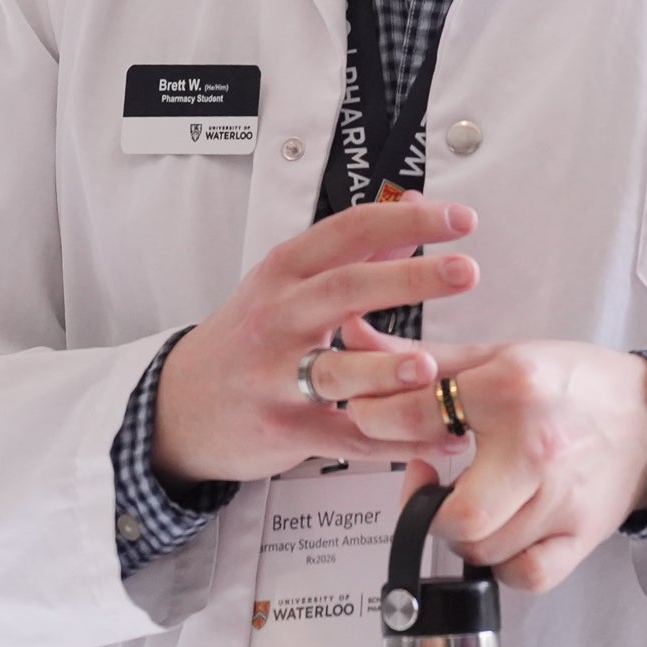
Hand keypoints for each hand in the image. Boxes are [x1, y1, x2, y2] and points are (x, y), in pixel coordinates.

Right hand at [151, 200, 479, 488]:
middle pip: (347, 289)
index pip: (350, 231)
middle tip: (466, 271)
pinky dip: (397, 440)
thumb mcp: (287, 282)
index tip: (458, 219)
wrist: (181, 405)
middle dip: (410, 280)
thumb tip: (413, 206)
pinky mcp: (286, 429)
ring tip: (431, 368)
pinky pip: (347, 436)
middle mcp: (280, 316)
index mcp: (286, 272)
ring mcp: (278, 375)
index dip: (408, 221)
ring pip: (338, 370)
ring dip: (387, 369)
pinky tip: (442, 433)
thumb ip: (355, 248)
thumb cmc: (245, 337)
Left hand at [345, 340, 646, 592]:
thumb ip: (424, 356)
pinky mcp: (582, 537)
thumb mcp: (499, 356)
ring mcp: (562, 501)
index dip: (379, 422)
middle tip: (433, 482)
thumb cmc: (572, 384)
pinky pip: (525, 576)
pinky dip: (505, 565)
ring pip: (483, 551)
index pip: (419, 414)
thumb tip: (352, 335)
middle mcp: (537, 448)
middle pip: (454, 515)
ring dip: (464, 533)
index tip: (374, 423)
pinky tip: (504, 533)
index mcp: (512, 389)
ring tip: (471, 500)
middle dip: (427, 506)